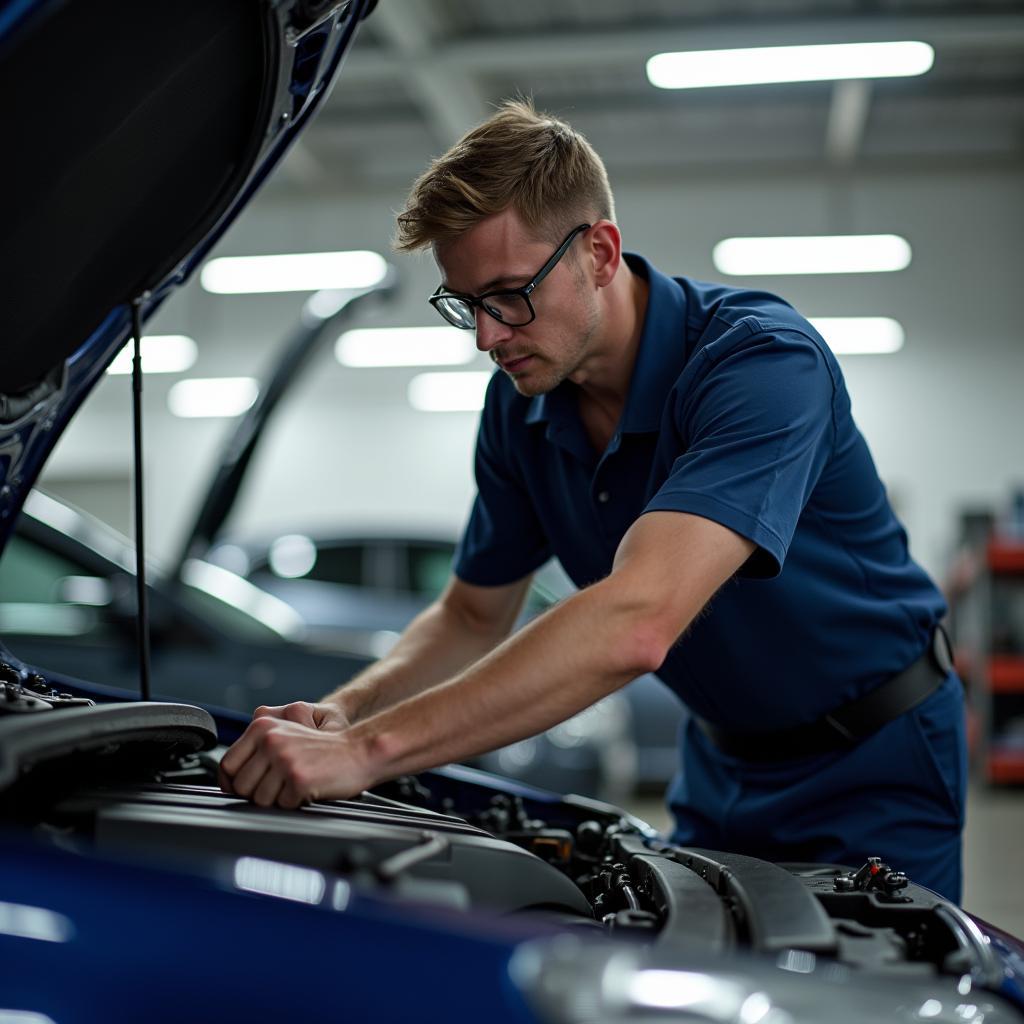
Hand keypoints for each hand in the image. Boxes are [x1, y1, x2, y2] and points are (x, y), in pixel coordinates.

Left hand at [218, 704, 367, 808]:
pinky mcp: (298, 778)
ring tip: (295, 787)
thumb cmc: (323, 749)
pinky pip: (282, 805)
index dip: (231, 784)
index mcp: (263, 727)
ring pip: (260, 800)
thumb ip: (256, 751)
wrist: (359, 750)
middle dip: (257, 795)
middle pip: (241, 787)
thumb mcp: (285, 737)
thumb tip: (229, 781)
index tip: (242, 791)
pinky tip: (308, 790)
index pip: (227, 764)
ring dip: (277, 801)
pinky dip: (294, 803)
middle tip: (278, 788)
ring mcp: (284, 759)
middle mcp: (271, 740)